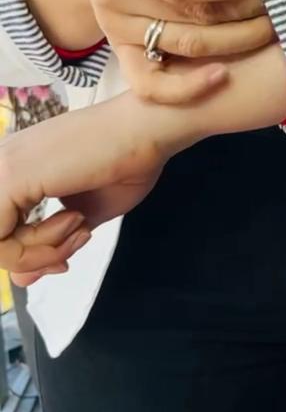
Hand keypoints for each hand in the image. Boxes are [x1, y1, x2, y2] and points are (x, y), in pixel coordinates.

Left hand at [0, 92, 171, 287]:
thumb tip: (20, 282)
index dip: (30, 255)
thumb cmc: (126, 162)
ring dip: (39, 253)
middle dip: (34, 258)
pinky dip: (38, 247)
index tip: (68, 254)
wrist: (146, 130)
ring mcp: (3, 168)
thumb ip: (46, 246)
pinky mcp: (11, 176)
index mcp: (14, 169)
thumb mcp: (80, 217)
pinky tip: (75, 221)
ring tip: (80, 227)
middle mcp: (1, 165)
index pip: (0, 229)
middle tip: (74, 246)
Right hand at [25, 0, 283, 102]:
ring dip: (236, 41)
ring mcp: (114, 29)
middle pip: (189, 17)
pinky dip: (188, 88)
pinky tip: (223, 75)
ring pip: (185, 47)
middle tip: (278, 3)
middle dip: (244, 11)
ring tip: (268, 26)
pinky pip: (151, 85)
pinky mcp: (120, 52)